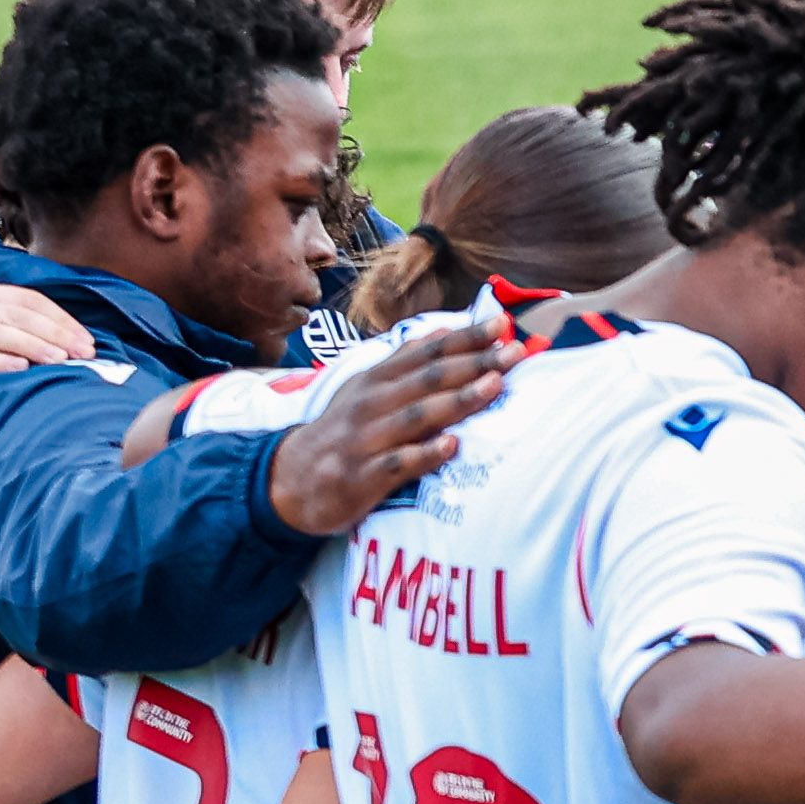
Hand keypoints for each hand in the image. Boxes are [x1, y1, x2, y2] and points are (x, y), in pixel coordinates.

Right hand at [0, 284, 93, 403]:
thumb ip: (5, 323)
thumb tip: (60, 341)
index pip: (27, 300)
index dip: (61, 319)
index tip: (88, 340)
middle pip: (16, 314)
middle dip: (55, 332)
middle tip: (85, 353)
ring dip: (32, 344)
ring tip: (61, 359)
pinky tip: (19, 368)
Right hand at [269, 322, 512, 535]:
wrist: (288, 480)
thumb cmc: (344, 430)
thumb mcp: (367, 388)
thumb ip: (407, 361)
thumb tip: (449, 330)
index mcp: (377, 379)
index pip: (427, 352)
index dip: (466, 336)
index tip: (503, 323)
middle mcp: (372, 403)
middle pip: (429, 378)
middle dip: (475, 362)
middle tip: (516, 351)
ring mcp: (366, 439)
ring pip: (417, 416)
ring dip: (458, 399)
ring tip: (495, 385)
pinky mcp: (361, 476)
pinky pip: (397, 464)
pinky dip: (425, 454)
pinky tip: (452, 446)